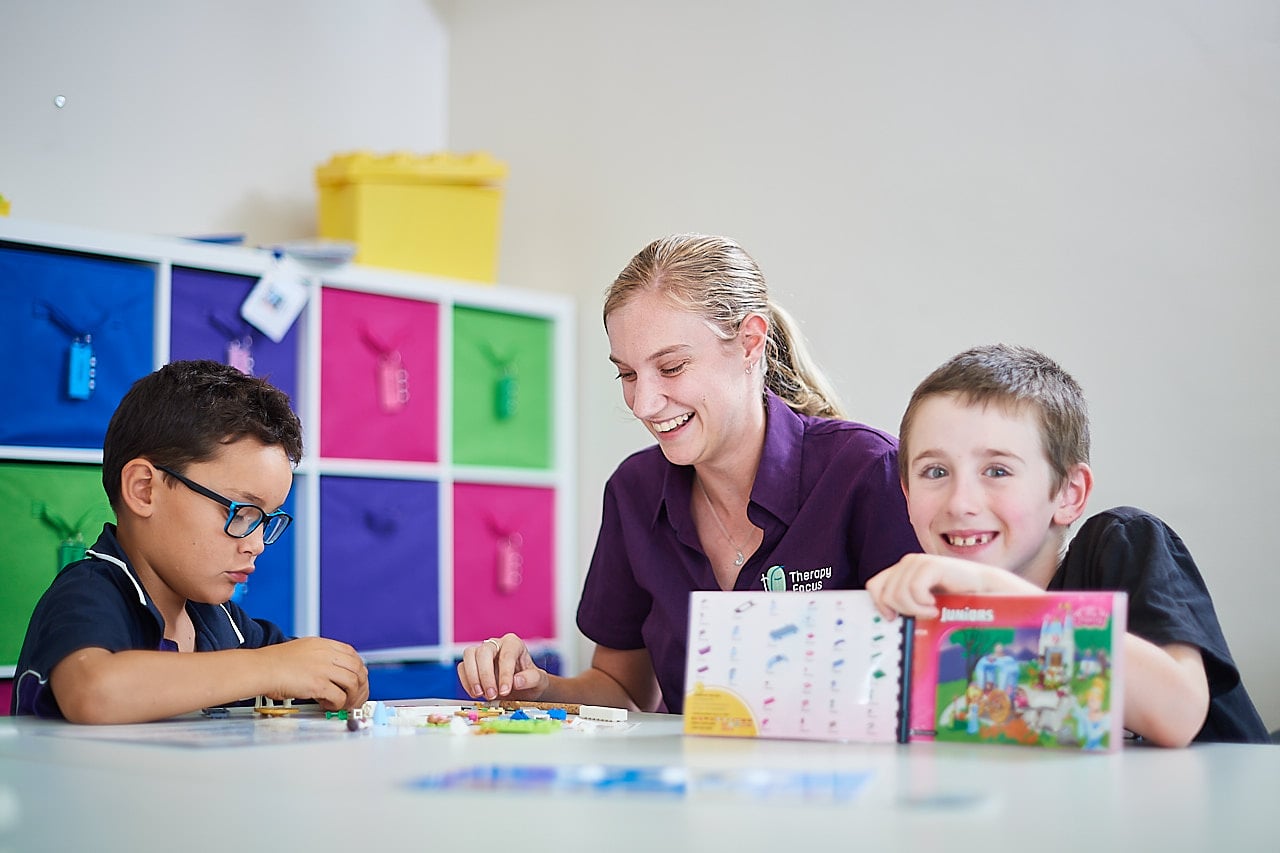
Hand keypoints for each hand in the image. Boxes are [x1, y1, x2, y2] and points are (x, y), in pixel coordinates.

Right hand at [259, 637, 368, 710]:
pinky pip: (340, 697)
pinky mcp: (319, 684)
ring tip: (344, 704)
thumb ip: (318, 657)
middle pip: (357, 668)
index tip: (357, 679)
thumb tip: (331, 673)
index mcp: (323, 644)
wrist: (260, 668)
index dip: (358, 669)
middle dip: (360, 685)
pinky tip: (329, 706)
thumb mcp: (302, 650)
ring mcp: (324, 668)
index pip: (352, 654)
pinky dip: (338, 704)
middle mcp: (327, 654)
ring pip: (353, 683)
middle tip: (355, 697)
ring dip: (351, 697)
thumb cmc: (273, 663)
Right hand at [457, 632, 547, 701]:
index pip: (506, 655)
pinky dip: (466, 682)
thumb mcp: (539, 680)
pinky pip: (462, 668)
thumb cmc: (529, 680)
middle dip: (486, 675)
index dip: (505, 674)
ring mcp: (481, 652)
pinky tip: (476, 693)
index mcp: (513, 643)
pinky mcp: (471, 663)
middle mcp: (496, 644)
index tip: (505, 691)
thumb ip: (531, 679)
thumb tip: (516, 681)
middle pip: (484, 652)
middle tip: (491, 694)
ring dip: (472, 677)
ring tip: (481, 694)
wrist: (522, 687)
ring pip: (469, 655)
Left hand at [866, 553, 996, 619]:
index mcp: (902, 571)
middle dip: (903, 611)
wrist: (983, 590)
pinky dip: (923, 604)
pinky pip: (913, 591)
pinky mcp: (930, 565)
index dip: (880, 604)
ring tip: (931, 610)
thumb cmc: (954, 599)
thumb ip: (905, 602)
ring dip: (916, 609)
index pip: (874, 585)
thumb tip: (886, 618)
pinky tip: (935, 605)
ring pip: (898, 595)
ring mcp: (917, 562)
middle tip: (921, 614)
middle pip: (886, 594)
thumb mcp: (923, 602)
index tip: (893, 618)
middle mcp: (907, 563)